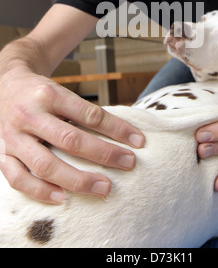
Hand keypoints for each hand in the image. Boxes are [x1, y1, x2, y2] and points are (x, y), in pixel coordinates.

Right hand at [0, 73, 144, 203]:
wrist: (5, 85)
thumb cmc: (41, 92)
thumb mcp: (62, 91)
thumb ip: (85, 112)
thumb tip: (122, 134)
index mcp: (50, 95)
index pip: (89, 114)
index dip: (116, 128)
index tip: (138, 141)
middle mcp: (30, 114)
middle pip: (70, 140)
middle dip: (103, 154)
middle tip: (128, 163)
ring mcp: (13, 136)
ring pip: (45, 164)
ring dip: (77, 180)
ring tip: (103, 187)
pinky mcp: (2, 153)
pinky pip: (17, 178)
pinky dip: (39, 191)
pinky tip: (61, 198)